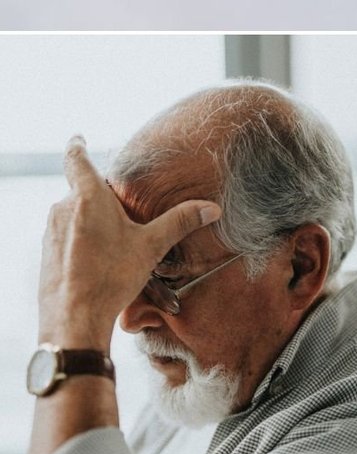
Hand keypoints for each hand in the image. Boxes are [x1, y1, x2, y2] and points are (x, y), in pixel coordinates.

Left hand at [37, 136, 221, 349]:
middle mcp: (63, 208)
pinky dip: (82, 242)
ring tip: (116, 245)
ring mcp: (51, 230)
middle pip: (81, 192)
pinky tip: (100, 263)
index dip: (77, 146)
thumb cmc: (111, 276)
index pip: (76, 158)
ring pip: (74, 216)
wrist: (75, 315)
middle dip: (100, 199)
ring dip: (92, 223)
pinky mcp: (47, 252)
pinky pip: (67, 237)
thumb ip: (180, 222)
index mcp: (87, 197)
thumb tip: (212, 208)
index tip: (78, 138)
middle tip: (124, 213)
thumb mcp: (152, 246)